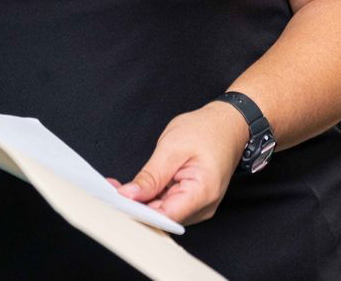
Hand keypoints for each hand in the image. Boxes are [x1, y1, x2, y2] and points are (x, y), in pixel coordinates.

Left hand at [114, 103, 250, 224]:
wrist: (229, 124)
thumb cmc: (207, 130)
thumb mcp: (173, 147)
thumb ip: (151, 175)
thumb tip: (129, 196)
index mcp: (202, 192)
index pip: (164, 216)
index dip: (138, 212)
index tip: (116, 202)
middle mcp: (203, 206)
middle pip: (163, 217)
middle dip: (136, 205)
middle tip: (111, 190)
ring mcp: (200, 206)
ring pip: (163, 213)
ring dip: (142, 202)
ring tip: (120, 186)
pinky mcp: (193, 201)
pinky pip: (168, 206)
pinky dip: (152, 198)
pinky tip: (138, 187)